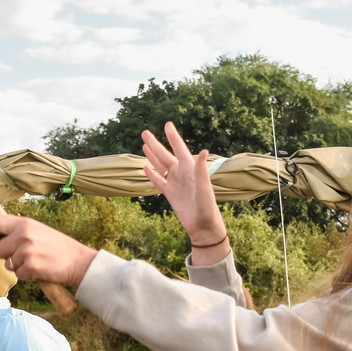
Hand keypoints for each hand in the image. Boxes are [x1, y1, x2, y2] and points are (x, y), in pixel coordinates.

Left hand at [0, 214, 98, 287]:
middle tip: (21, 254)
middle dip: (5, 255)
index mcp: (24, 223)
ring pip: (6, 264)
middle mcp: (23, 235)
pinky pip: (17, 275)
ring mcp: (26, 251)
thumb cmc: (57, 246)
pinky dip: (26, 275)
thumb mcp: (37, 229)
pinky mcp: (30, 267)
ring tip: (34, 260)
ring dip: (17, 266)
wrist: (78, 261)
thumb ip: (18, 230)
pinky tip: (38, 268)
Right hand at [142, 122, 227, 258]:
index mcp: (190, 169)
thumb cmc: (207, 207)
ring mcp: (175, 183)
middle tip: (144, 132)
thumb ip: (202, 170)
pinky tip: (145, 167)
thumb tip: (203, 151)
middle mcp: (181, 173)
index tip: (167, 124)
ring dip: (152, 155)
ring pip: (160, 166)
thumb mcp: (205, 187)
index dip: (173, 137)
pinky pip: (158, 181)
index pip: (179, 148)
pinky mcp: (169, 194)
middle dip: (155, 143)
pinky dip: (151, 174)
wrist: (202, 226)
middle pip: (165, 155)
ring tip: (144, 144)